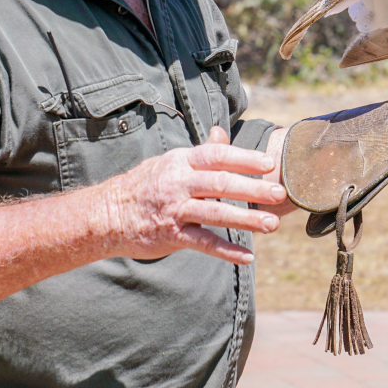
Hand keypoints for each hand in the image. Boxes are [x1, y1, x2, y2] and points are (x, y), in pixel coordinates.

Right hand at [101, 126, 286, 262]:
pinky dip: (226, 250)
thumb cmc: (145, 186)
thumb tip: (221, 131)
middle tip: (279, 194)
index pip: (217, 155)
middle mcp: (179, 183)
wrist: (108, 215)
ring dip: (246, 219)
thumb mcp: (171, 162)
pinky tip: (247, 256)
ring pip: (215, 214)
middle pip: (220, 183)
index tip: (269, 163)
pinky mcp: (171, 235)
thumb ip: (200, 151)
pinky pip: (203, 243)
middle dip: (252, 189)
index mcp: (181, 162)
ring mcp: (175, 210)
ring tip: (271, 224)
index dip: (244, 159)